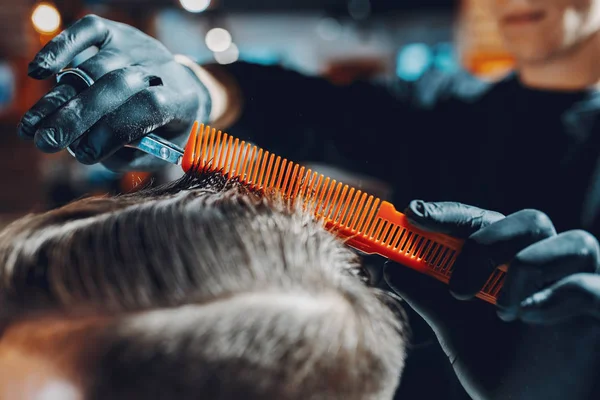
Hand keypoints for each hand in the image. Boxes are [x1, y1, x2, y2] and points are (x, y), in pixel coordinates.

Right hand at [18, 15, 210, 170]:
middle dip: (79, 116)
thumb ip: (128, 155)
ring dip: (60, 97)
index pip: (150, 107)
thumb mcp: (160, 149)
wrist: (182, 86)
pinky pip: (88, 31)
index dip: (115, 130)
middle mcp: (161, 68)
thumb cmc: (167, 127)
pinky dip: (61, 47)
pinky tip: (40, 71)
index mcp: (181, 99)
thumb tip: (84, 149)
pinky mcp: (118, 32)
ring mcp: (138, 47)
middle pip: (117, 85)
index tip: (85, 155)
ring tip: (33, 125)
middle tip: (47, 143)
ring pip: (96, 67)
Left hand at [384, 201, 599, 399]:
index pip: (482, 221)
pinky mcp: (598, 312)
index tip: (413, 213)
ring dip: (525, 269)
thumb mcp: (451, 326)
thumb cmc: (491, 361)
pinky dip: (558, 295)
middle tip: (457, 285)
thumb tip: (389, 265)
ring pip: (572, 241)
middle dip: (488, 244)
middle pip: (530, 220)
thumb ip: (425, 293)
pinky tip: (529, 317)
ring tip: (502, 311)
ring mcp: (575, 285)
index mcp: (506, 260)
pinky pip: (590, 285)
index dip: (449, 214)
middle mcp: (545, 264)